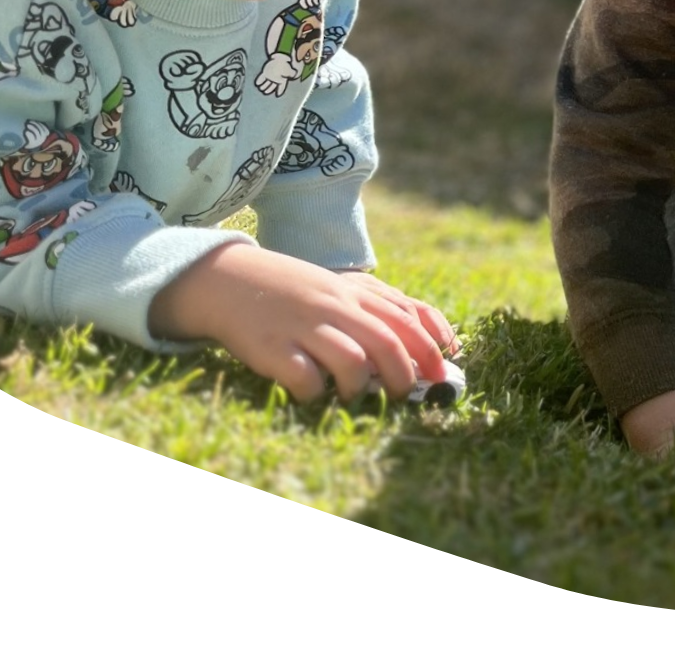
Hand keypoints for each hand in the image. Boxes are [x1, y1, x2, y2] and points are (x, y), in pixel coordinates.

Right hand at [150, 243, 456, 402]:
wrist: (231, 278)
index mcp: (355, 293)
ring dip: (361, 388)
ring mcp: (305, 327)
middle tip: (404, 395)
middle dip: (406, 377)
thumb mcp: (339, 290)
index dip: (432, 349)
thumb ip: (376, 310)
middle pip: (389, 344)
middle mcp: (336, 307)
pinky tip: (310, 390)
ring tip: (352, 394)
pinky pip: (308, 381)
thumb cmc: (295, 292)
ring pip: (354, 363)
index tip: (443, 373)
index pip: (407, 319)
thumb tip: (423, 344)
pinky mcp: (275, 349)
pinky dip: (316, 394)